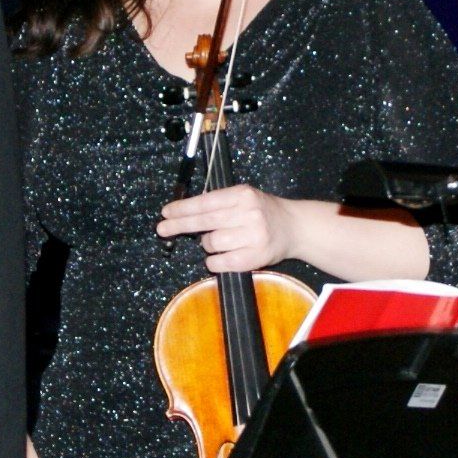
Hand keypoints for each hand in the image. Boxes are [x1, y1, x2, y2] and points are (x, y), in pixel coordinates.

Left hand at [156, 184, 298, 273]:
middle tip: (162, 229)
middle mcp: (249, 213)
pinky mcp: (255, 256)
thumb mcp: (244, 197)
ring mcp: (253, 235)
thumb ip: (219, 203)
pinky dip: (214, 261)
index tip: (166, 212)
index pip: (206, 201)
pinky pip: (221, 262)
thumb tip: (182, 213)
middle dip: (179, 225)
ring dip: (207, 245)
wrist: (294, 227)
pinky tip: (217, 257)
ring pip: (211, 243)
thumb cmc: (263, 212)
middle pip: (205, 222)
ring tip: (216, 242)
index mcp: (243, 194)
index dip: (183, 208)